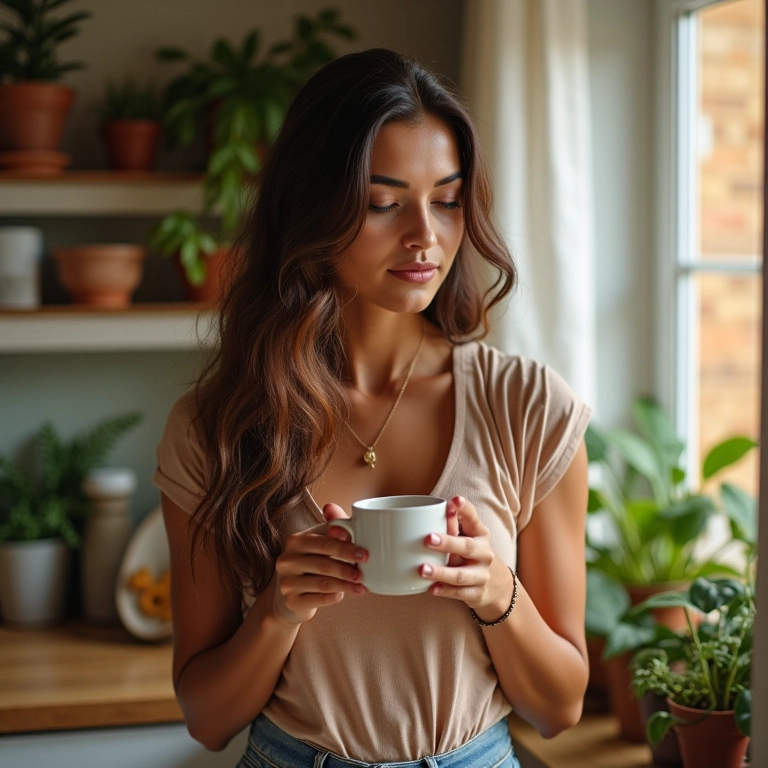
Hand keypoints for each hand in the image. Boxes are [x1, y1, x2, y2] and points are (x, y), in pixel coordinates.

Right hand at [272, 503, 367, 626]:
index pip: (324, 543)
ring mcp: (286, 582)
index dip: (345, 548)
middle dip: (346, 569)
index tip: (364, 554)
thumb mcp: (323, 541)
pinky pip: (316, 600)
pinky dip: (332, 597)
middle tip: (363, 574)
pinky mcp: (290, 601)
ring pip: (321, 583)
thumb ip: (332, 524)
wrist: (295, 590)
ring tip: (361, 587)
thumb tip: (331, 507)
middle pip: (323, 564)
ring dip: (344, 586)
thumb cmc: (315, 559)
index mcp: (296, 541)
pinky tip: (342, 595)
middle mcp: (287, 560)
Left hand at [419, 496, 512, 617]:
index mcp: (480, 534)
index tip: (454, 500)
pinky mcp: (477, 593)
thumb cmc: (470, 553)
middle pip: (466, 547)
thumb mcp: (467, 536)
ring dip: (441, 572)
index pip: (473, 518)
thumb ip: (453, 523)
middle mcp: (484, 553)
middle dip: (447, 542)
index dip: (464, 509)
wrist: (495, 584)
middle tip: (428, 539)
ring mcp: (482, 574)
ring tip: (422, 569)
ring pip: (461, 574)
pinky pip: (460, 593)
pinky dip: (445, 591)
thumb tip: (435, 506)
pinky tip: (431, 588)